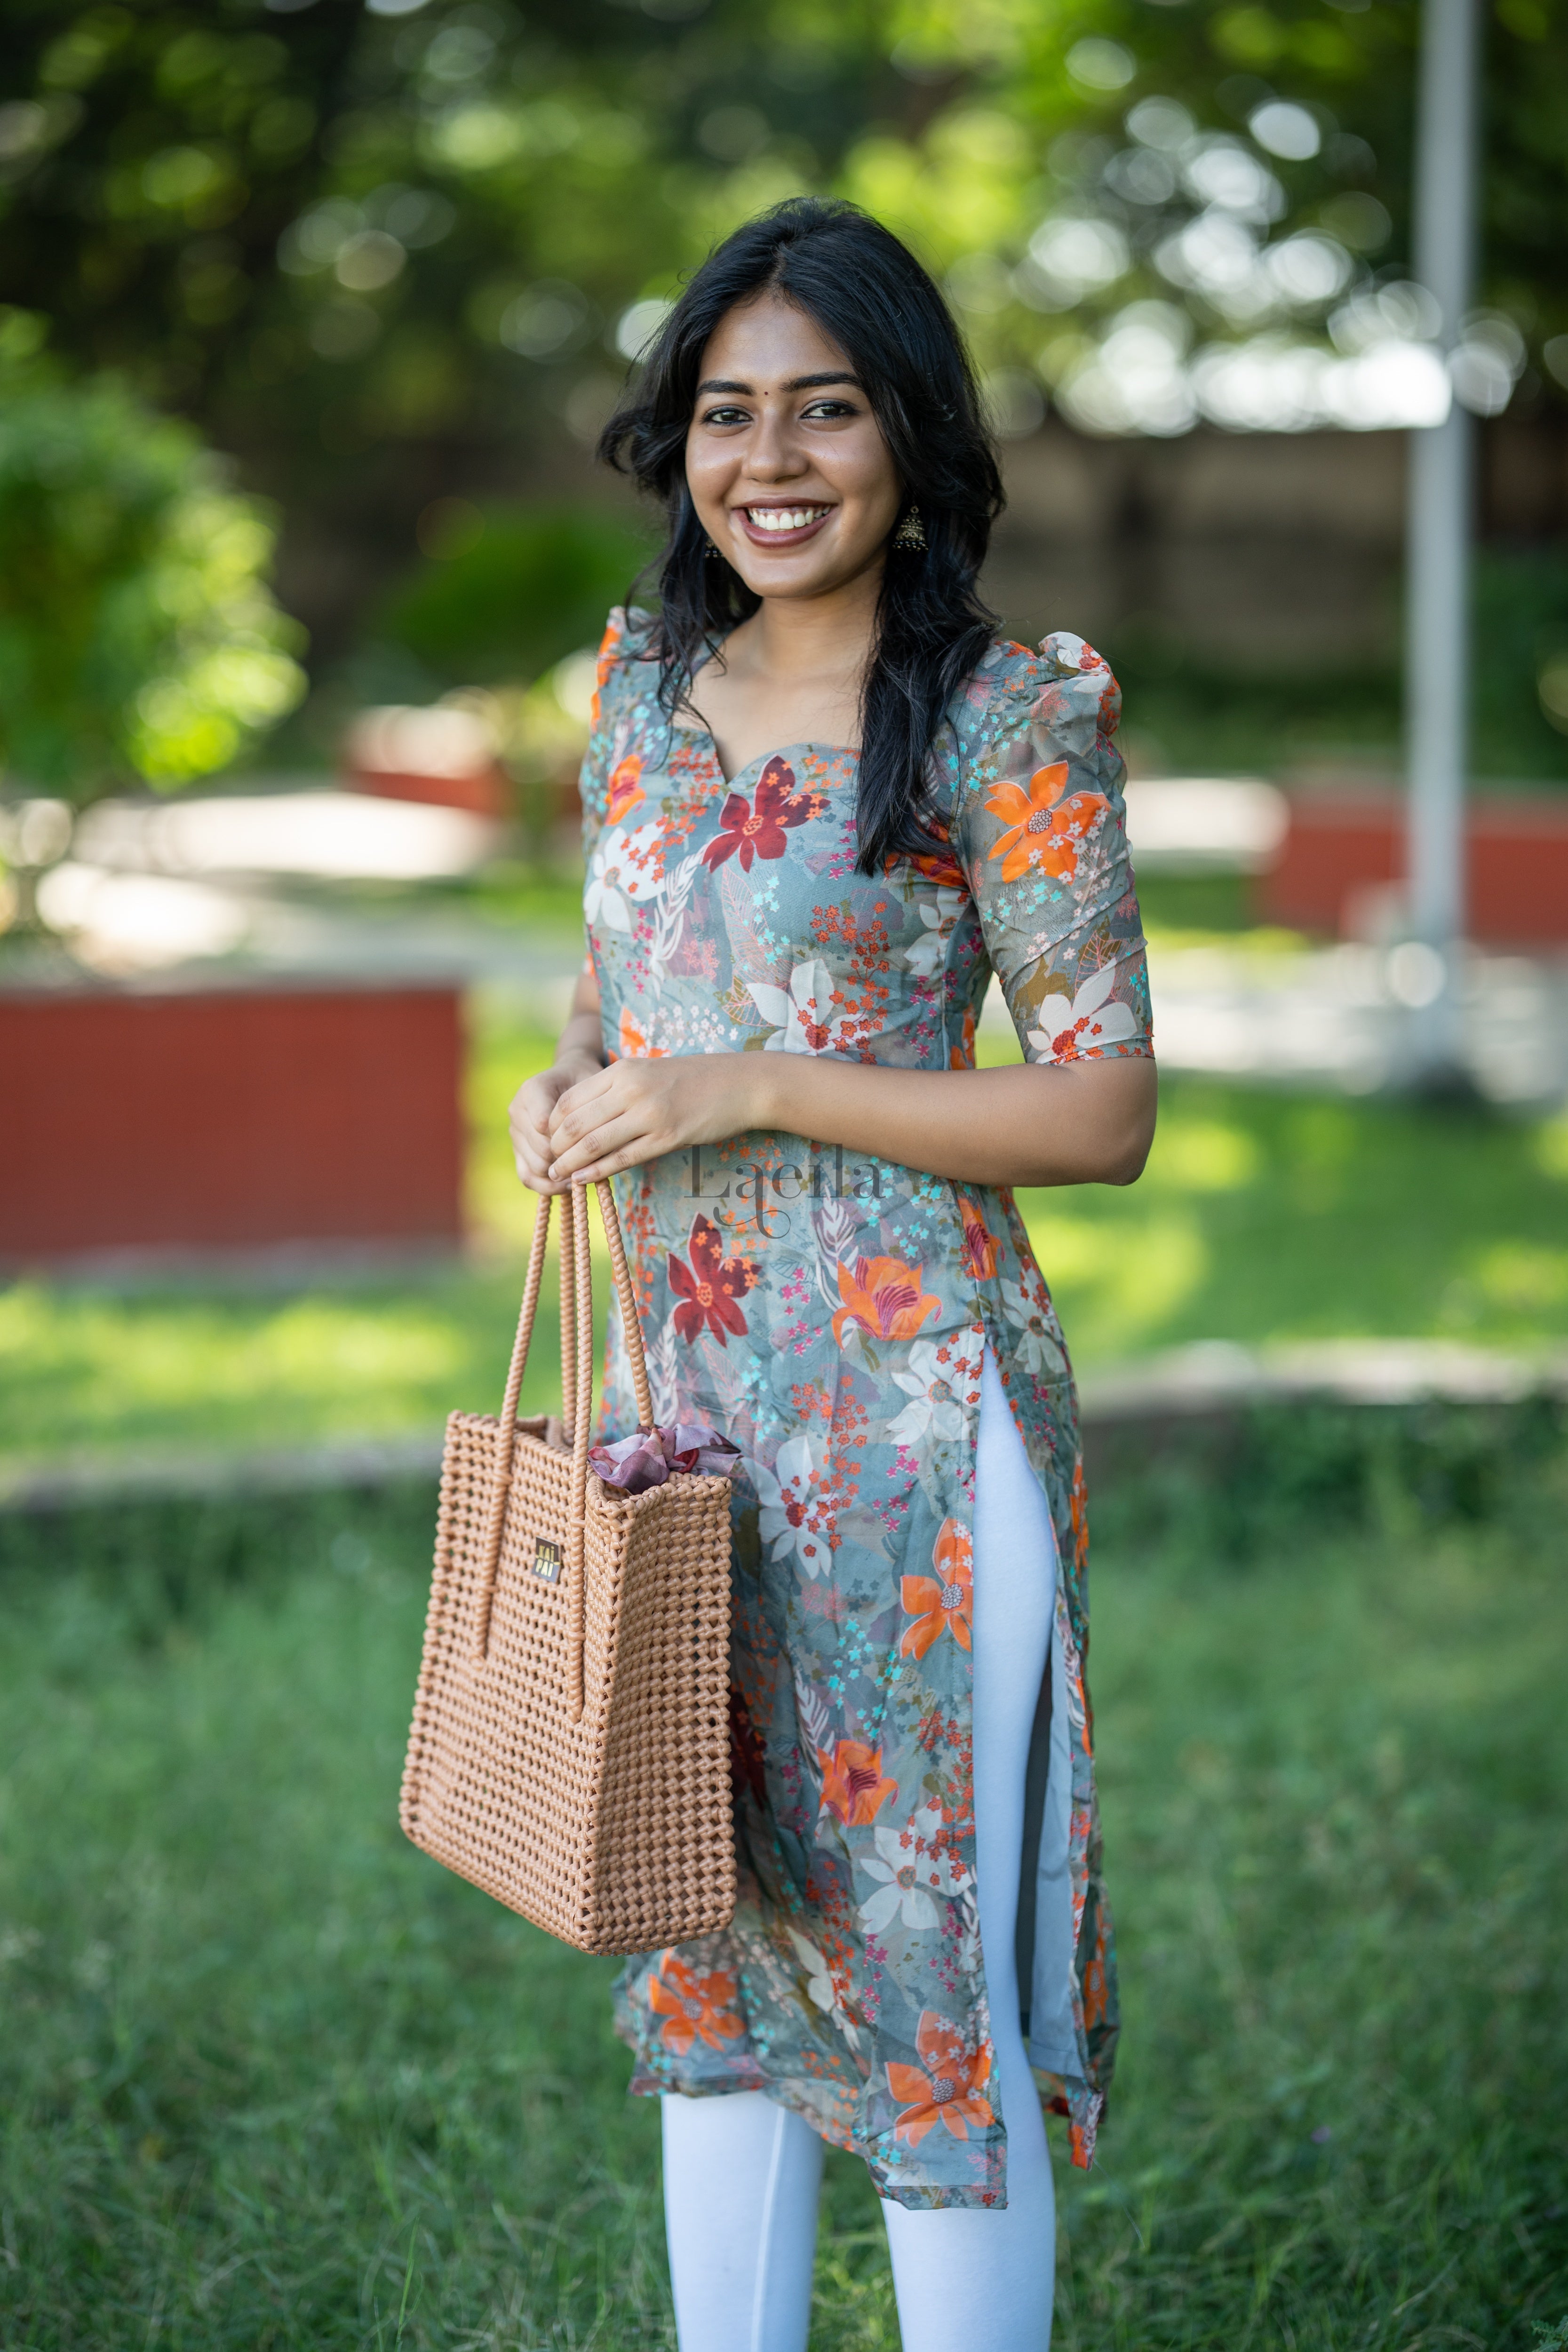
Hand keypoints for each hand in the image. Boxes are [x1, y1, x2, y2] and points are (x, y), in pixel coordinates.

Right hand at [509, 1052, 604, 1193]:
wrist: (568, 1078)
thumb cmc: (585, 1081)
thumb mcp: (593, 1084)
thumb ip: (593, 1107)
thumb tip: (597, 1147)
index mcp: (532, 1090)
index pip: (545, 1124)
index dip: (570, 1140)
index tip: (594, 1143)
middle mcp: (517, 1111)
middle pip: (541, 1150)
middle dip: (569, 1160)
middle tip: (594, 1165)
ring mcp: (515, 1132)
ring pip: (534, 1167)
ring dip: (561, 1175)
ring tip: (584, 1174)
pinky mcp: (517, 1150)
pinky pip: (527, 1177)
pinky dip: (548, 1186)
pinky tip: (569, 1184)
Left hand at [546, 1053, 765, 1185]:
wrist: (741, 1083)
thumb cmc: (694, 1080)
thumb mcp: (649, 1072)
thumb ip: (617, 1088)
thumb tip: (584, 1116)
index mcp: (623, 1070)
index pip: (570, 1098)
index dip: (552, 1124)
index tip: (547, 1140)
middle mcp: (632, 1088)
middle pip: (576, 1122)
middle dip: (555, 1147)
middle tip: (547, 1163)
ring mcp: (650, 1113)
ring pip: (595, 1142)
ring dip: (570, 1163)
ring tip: (557, 1176)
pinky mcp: (668, 1136)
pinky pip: (622, 1158)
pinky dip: (597, 1172)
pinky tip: (583, 1180)